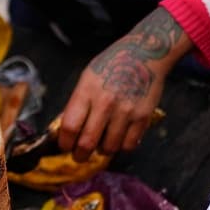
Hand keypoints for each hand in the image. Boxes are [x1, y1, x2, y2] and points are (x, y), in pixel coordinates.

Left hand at [56, 9, 193, 156]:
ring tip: (101, 143)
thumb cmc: (112, 64)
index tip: (64, 146)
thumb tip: (68, 130)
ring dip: (102, 150)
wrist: (146, 54)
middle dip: (79, 155)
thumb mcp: (88, 78)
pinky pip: (129, 145)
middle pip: (87, 143)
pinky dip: (122, 146)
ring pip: (109, 148)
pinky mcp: (143, 117)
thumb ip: (78, 103)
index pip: (69, 126)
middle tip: (79, 156)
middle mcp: (105, 102)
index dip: (63, 143)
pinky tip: (119, 137)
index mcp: (87, 91)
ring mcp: (126, 111)